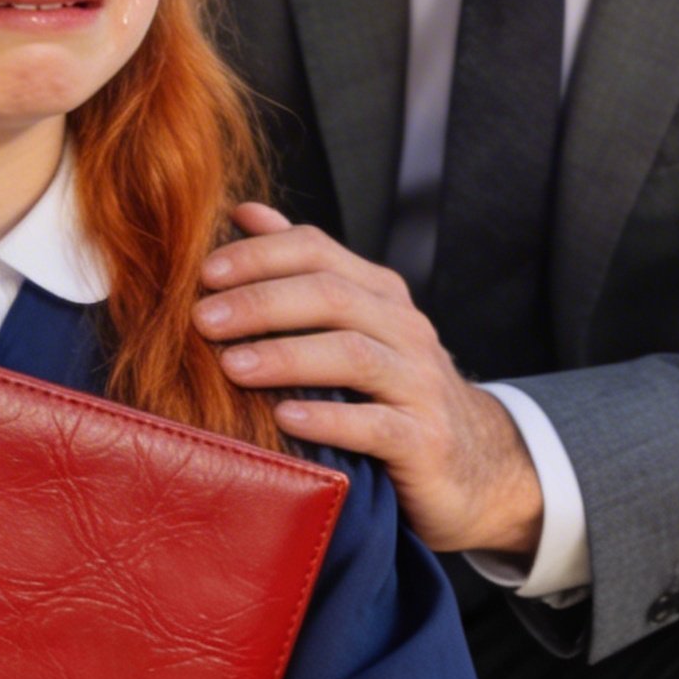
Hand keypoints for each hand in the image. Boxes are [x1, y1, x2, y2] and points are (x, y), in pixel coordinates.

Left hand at [194, 203, 543, 557]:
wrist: (475, 465)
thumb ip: (303, 270)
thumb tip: (245, 213)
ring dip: (285, 356)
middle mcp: (404, 328)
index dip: (259, 255)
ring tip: (231, 367)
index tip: (204, 273)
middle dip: (261, 302)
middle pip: (331, 295)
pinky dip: (328, 418)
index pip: (317, 249)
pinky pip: (375, 424)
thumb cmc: (391, 392)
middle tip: (203, 320)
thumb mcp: (353, 325)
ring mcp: (419, 383)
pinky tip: (285, 418)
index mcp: (378, 293)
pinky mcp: (425, 440)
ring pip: (352, 355)